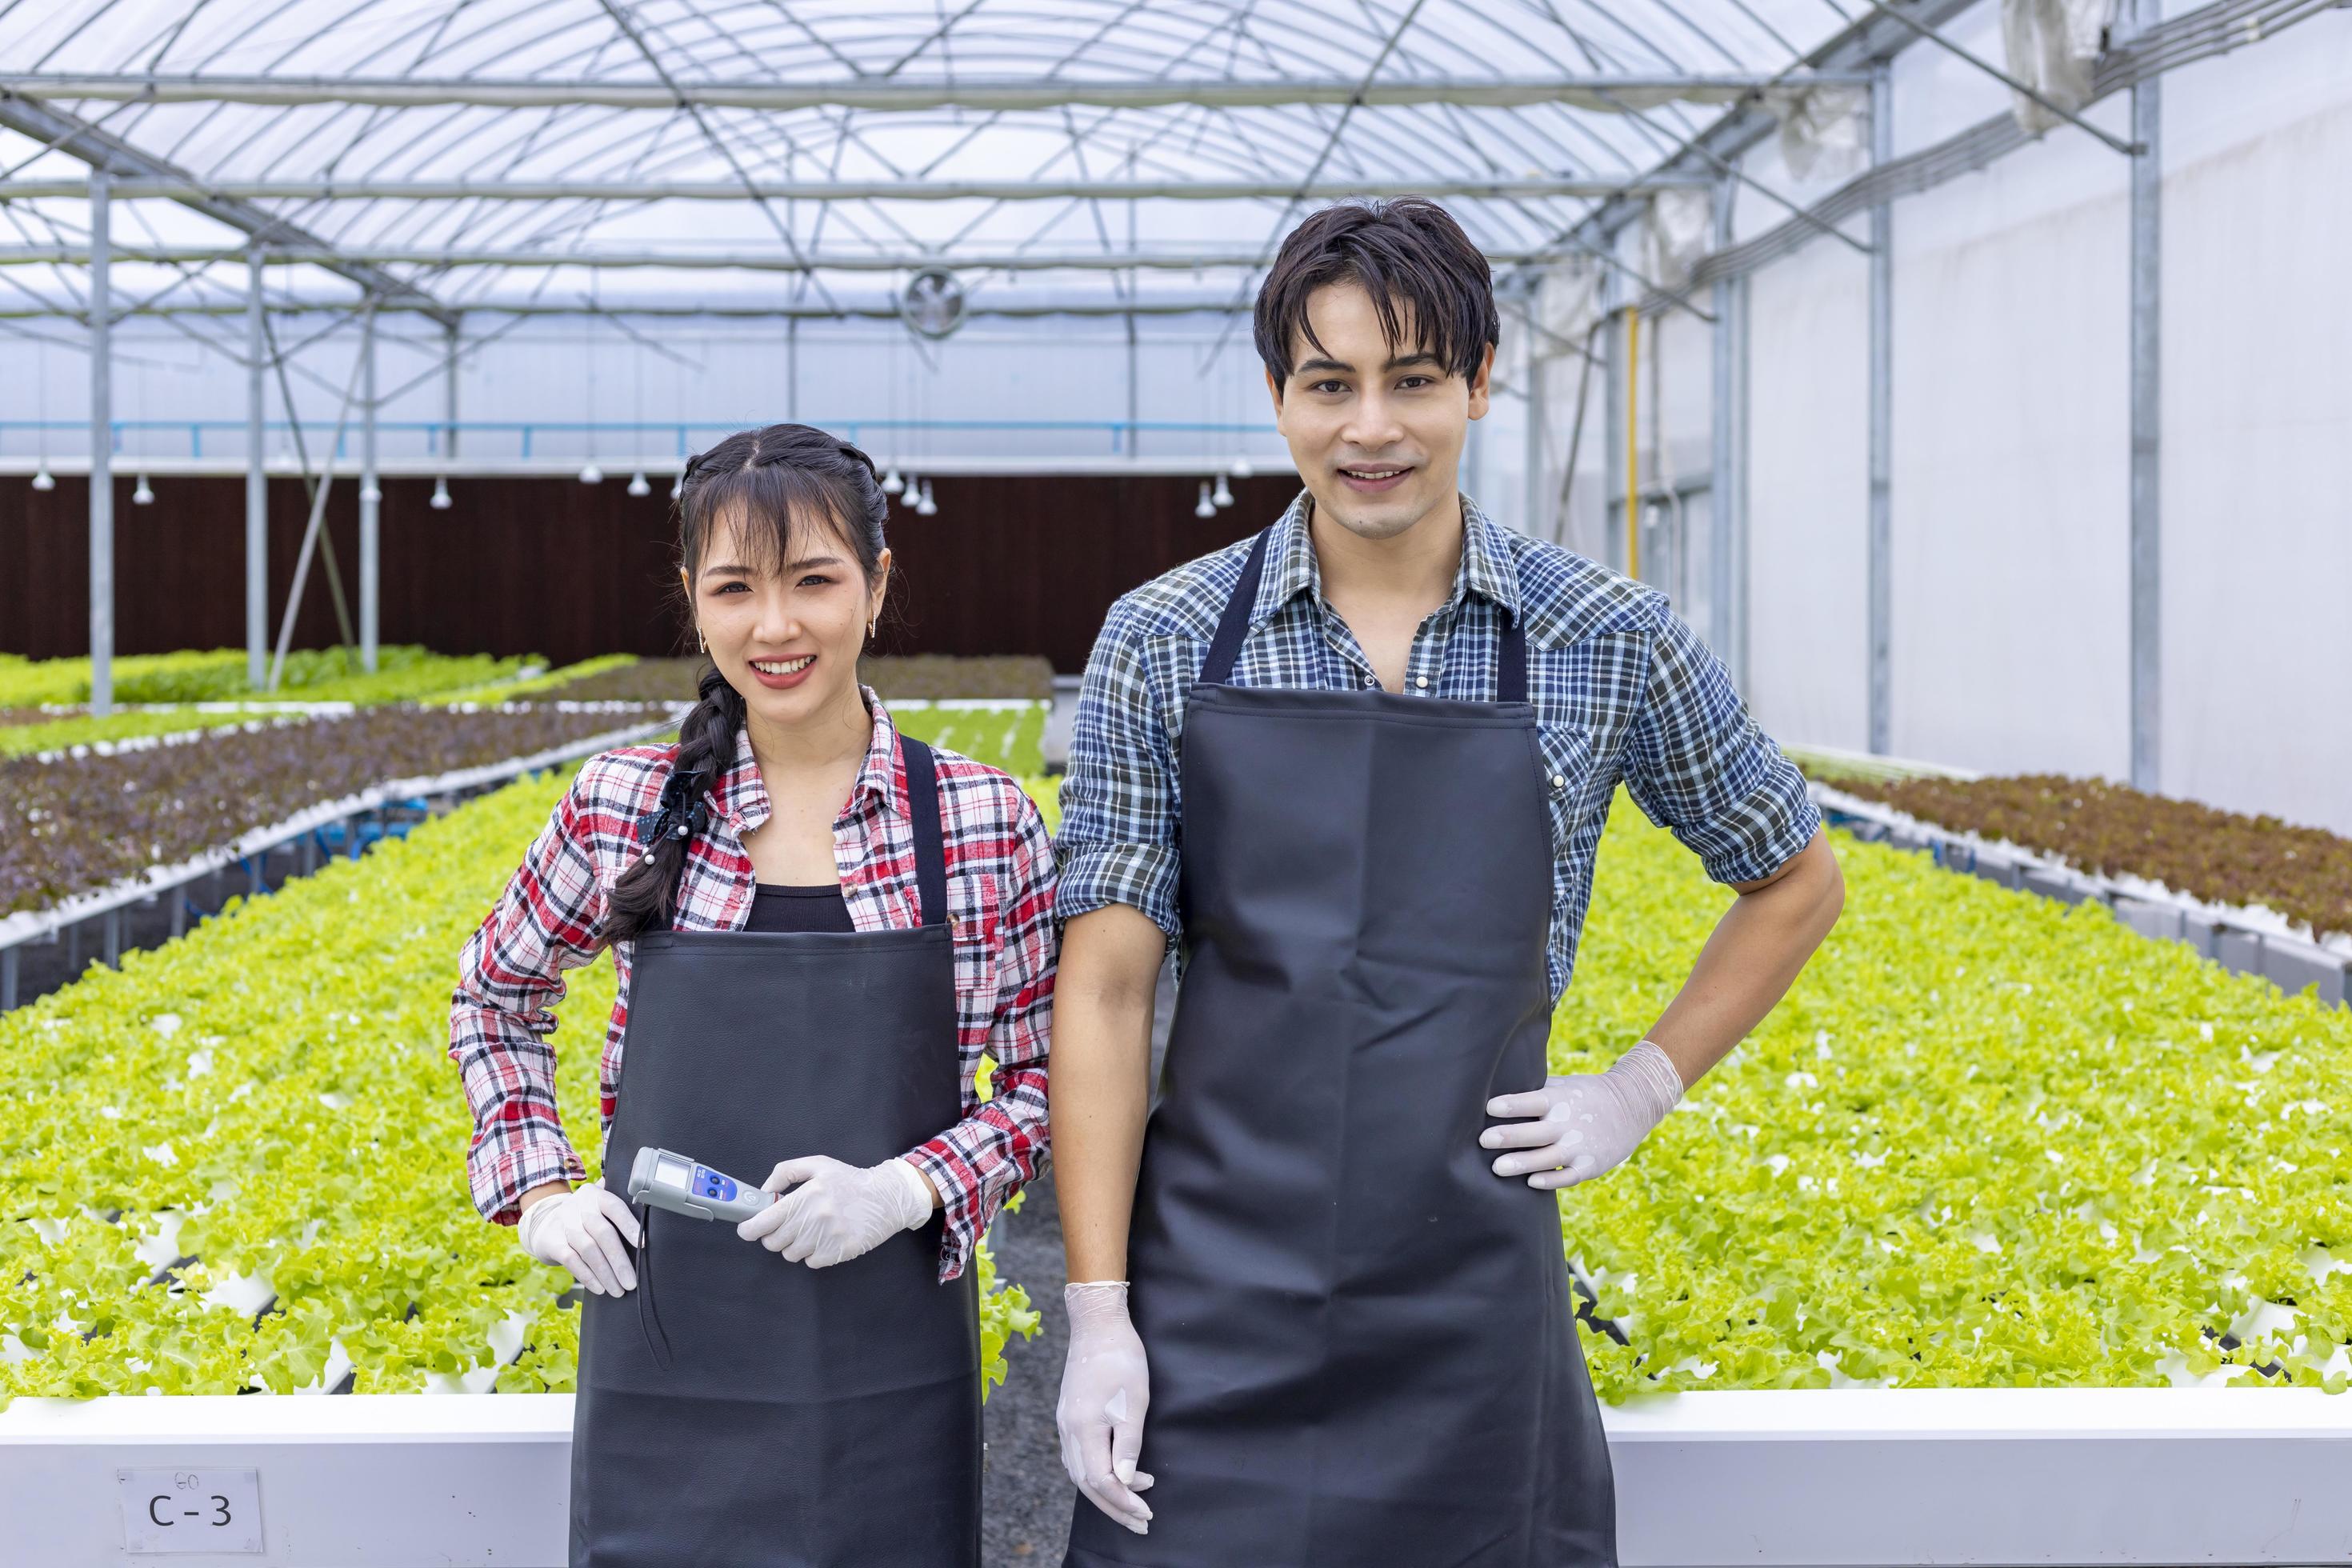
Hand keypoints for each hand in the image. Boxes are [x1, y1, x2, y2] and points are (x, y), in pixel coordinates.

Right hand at [517, 1182, 640, 1294]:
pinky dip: (588, 1276)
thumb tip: (649, 1223)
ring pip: (589, 1250)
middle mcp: (578, 1206)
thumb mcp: (596, 1207)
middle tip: (631, 1282)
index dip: (629, 1225)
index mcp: (595, 1195)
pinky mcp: (552, 1242)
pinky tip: (599, 1288)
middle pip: (603, 1233)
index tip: (642, 1245)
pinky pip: (572, 1261)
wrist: (543, 1224)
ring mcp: (563, 1223)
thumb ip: (617, 1211)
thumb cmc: (582, 1219)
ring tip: (618, 1290)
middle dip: (619, 1261)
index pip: (615, 1207)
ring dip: (606, 1274)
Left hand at [736, 1155, 933, 1268]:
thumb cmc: (851, 1180)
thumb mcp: (818, 1164)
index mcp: (806, 1195)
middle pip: (774, 1242)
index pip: (765, 1221)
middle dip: (774, 1234)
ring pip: (791, 1254)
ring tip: (809, 1230)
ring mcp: (828, 1238)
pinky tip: (824, 1238)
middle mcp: (815, 1218)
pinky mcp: (839, 1252)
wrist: (887, 1197)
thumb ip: (786, 1172)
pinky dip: (813, 1253)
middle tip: (786, 1225)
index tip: (746, 1229)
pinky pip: (811, 1262)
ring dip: (794, 1244)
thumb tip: (765, 1191)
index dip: (749, 1228)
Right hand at [1058, 1281, 1153, 1533]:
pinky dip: (1096, 1474)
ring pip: (1081, 1473)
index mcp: (1084, 1430)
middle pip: (1087, 1484)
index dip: (1124, 1502)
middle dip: (1115, 1507)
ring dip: (1106, 1493)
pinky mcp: (1069, 1416)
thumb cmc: (1121, 1360)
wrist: (1098, 1325)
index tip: (1147, 1513)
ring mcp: (1065, 1424)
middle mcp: (1069, 1431)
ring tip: (1133, 1504)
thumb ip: (1128, 1445)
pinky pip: (1079, 1458)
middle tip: (1142, 1523)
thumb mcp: (1134, 1403)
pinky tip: (1114, 1475)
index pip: (1101, 1482)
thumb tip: (1123, 1483)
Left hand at [1482, 1039, 1684, 1189]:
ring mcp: (1580, 1146)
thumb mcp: (1564, 1085)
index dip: (1511, 1105)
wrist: (1632, 1106)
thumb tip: (1497, 1090)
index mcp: (1560, 1100)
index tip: (1489, 1107)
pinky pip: (1568, 1176)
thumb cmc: (1586, 1094)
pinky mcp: (1590, 1165)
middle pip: (1535, 1132)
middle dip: (1509, 1137)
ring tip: (1498, 1168)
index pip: (1532, 1101)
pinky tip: (1531, 1183)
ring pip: (1547, 1158)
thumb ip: (1535, 1090)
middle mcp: (1568, 1123)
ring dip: (1523, 1163)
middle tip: (1483, 1140)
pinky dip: (1551, 1180)